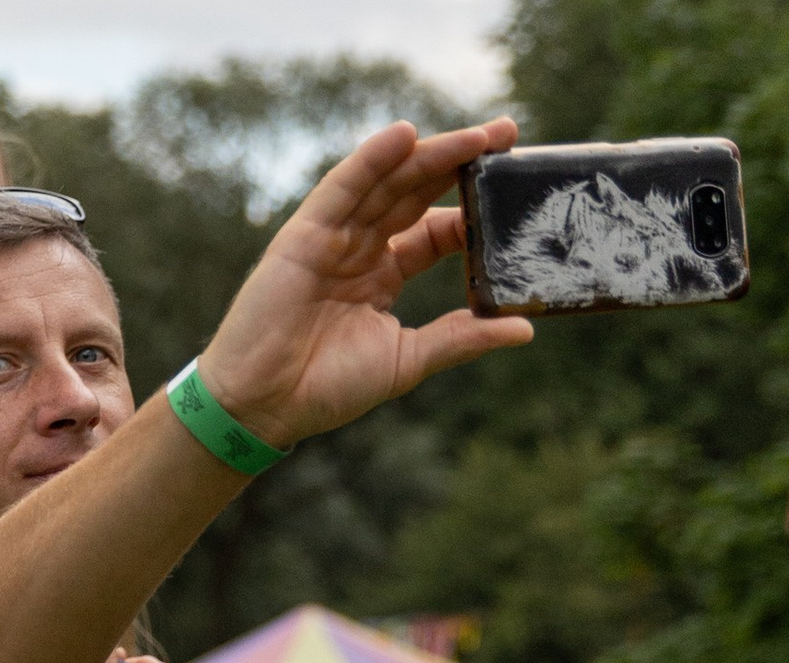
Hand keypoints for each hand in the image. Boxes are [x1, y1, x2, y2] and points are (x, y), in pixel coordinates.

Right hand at [196, 118, 534, 451]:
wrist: (264, 404)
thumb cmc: (325, 389)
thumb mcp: (408, 360)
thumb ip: (461, 338)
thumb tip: (524, 327)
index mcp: (383, 276)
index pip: (435, 230)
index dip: (471, 208)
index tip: (513, 189)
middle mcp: (360, 250)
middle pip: (416, 193)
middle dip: (461, 161)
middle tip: (510, 133)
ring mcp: (331, 239)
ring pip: (387, 184)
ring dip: (430, 153)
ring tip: (479, 134)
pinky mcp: (303, 236)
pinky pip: (341, 188)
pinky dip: (371, 160)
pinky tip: (404, 134)